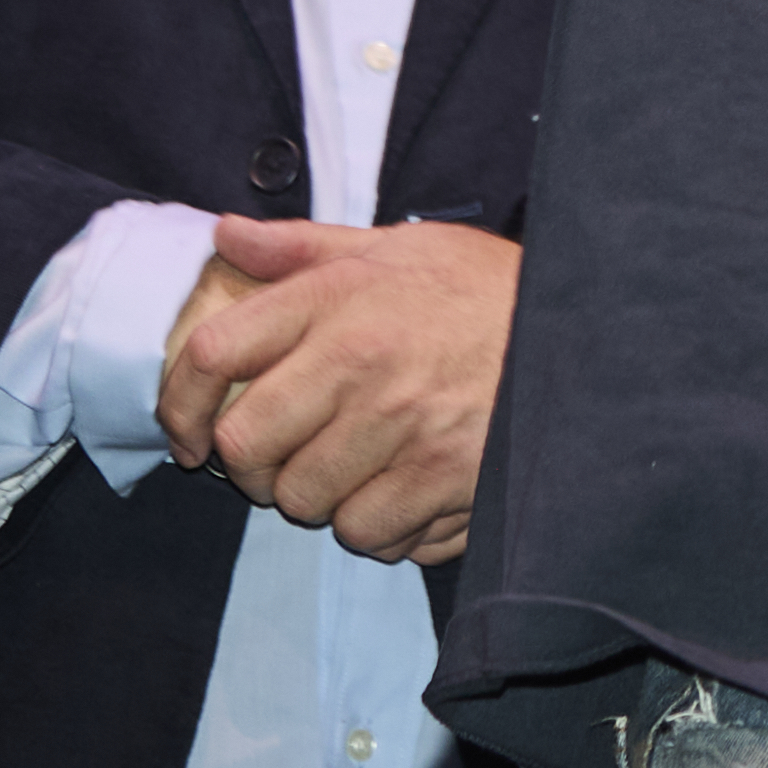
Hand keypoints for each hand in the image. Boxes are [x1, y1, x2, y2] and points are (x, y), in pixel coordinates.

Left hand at [163, 218, 521, 564]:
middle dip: (253, 467)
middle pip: (245, 447)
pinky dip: (377, 527)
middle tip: (282, 459)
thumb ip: (303, 248)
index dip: (179, 404)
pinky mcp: (443, 478)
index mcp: (340, 297)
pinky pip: (367, 534)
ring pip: (302, 502)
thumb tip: (224, 233)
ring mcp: (402, 426)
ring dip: (318, 498)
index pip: (213, 354)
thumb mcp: (397, 247)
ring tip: (355, 469)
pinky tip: (401, 493)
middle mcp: (361, 361)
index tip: (189, 434)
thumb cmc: (484, 290)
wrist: (588, 327)